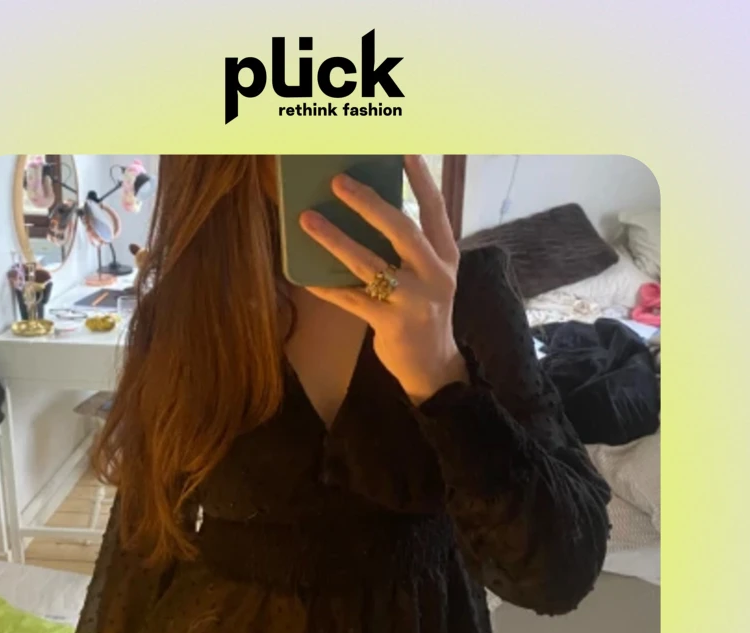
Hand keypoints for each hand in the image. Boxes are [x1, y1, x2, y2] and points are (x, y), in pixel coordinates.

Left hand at [299, 154, 467, 404]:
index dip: (420, 179)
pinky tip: (304, 277)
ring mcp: (415, 302)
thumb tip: (367, 210)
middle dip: (367, 203)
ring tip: (307, 220)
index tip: (403, 149)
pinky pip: (351, 300)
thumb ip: (409, 248)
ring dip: (335, 240)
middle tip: (337, 182)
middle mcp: (435, 276)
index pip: (435, 210)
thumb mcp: (429, 277)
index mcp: (446, 257)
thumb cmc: (423, 312)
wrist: (432, 366)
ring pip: (369, 264)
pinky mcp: (392, 325)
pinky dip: (327, 287)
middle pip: (401, 230)